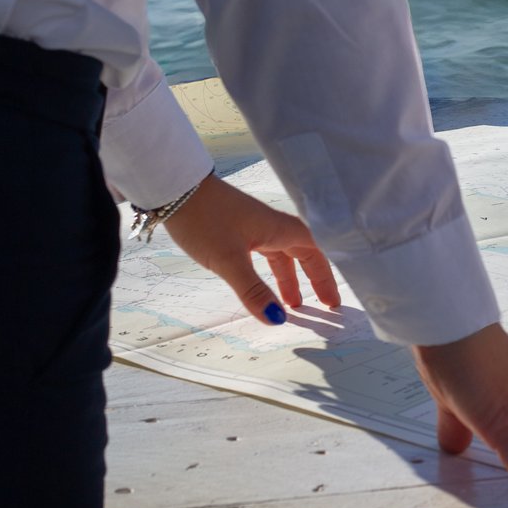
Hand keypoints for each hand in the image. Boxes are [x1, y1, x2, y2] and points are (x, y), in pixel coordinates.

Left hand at [161, 174, 340, 322]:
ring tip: (292, 303)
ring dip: (290, 278)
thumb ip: (253, 291)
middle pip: (304, 254)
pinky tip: (262, 284)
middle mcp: (274, 226)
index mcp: (280, 229)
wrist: (175, 188)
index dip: (327, 276)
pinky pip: (265, 253)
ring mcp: (256, 227)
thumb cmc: (205, 218)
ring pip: (282, 255)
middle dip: (314, 279)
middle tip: (323, 305)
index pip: (317, 253)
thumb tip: (277, 319)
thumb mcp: (229, 260)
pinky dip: (270, 271)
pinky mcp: (239, 229)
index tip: (333, 300)